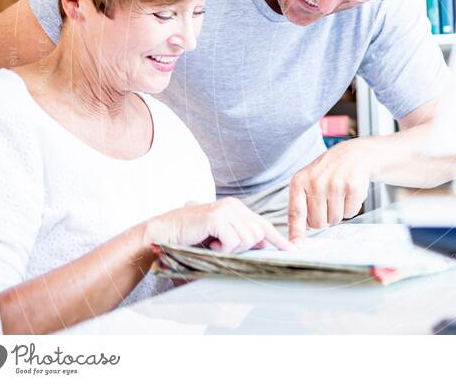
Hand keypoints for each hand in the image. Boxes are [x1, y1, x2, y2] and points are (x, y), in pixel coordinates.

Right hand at [145, 198, 292, 252]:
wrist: (161, 233)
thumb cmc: (189, 238)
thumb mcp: (219, 237)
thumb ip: (239, 238)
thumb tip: (264, 246)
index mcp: (236, 208)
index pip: (263, 224)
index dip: (278, 239)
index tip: (294, 249)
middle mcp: (234, 206)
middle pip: (259, 235)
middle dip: (244, 248)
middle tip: (222, 247)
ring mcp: (226, 210)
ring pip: (248, 239)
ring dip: (232, 249)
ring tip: (214, 244)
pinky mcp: (217, 218)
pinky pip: (233, 242)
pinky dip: (223, 249)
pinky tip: (210, 243)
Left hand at [288, 138, 379, 240]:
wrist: (354, 154)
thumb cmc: (329, 172)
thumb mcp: (309, 181)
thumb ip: (301, 205)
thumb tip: (300, 234)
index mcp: (299, 181)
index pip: (296, 213)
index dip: (296, 232)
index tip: (295, 246)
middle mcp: (315, 182)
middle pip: (318, 223)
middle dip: (325, 218)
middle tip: (329, 201)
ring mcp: (334, 184)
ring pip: (335, 219)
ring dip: (339, 211)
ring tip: (340, 194)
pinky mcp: (352, 186)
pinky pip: (350, 213)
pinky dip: (352, 207)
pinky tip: (350, 192)